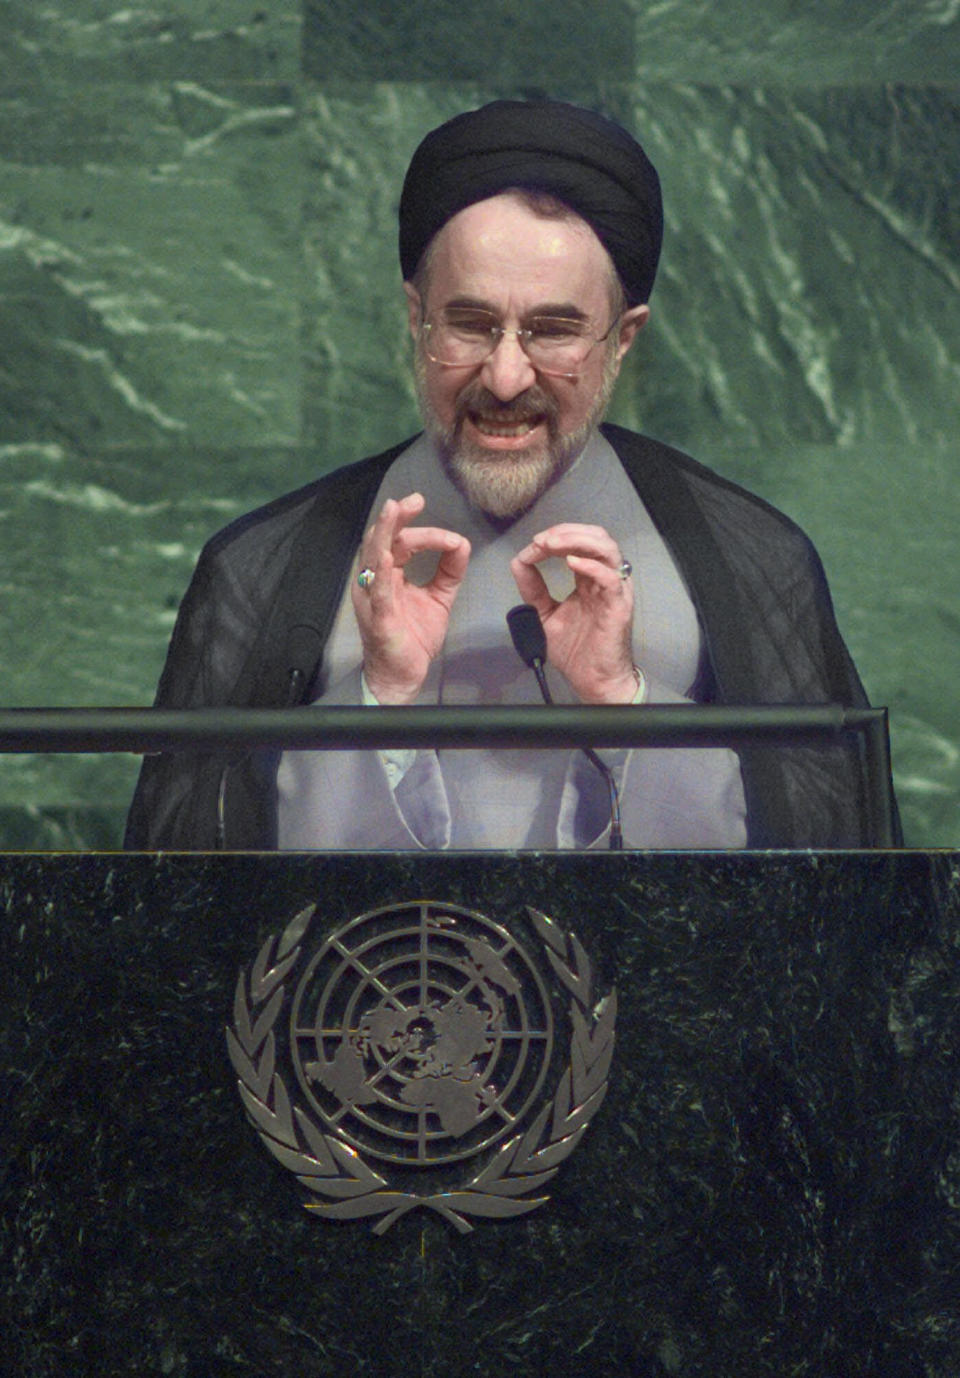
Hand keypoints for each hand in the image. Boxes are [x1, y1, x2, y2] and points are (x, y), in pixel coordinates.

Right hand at [351, 492, 470, 703]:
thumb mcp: (438, 597)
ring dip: (384, 533)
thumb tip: (463, 544)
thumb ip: (450, 571)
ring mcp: (373, 598)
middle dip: (396, 518)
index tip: (448, 534)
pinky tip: (388, 558)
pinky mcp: (378, 618)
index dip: (421, 529)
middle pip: (382, 540)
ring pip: (374, 558)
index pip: (401, 542)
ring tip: (393, 511)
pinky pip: (378, 592)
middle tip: (413, 499)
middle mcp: (376, 581)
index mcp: (389, 575)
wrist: (402, 674)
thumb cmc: (412, 636)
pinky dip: (382, 574)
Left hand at [510, 523, 635, 703]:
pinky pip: (611, 578)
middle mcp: (605, 579)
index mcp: (589, 578)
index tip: (531, 547)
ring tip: (551, 544)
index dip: (554, 538)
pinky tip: (570, 563)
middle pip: (596, 537)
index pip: (578, 543)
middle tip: (540, 541)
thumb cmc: (577, 651)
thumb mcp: (545, 614)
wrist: (592, 681)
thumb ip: (533, 589)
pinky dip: (591, 566)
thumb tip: (518, 562)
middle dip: (566, 532)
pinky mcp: (619, 607)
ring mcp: (615, 591)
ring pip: (606, 549)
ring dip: (577, 540)